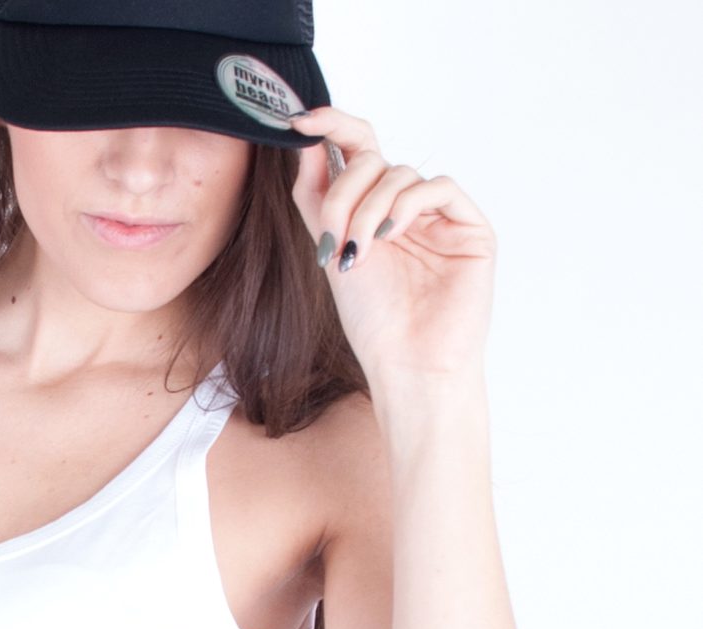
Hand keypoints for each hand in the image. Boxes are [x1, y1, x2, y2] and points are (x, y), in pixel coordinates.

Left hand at [287, 105, 496, 381]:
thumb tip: (302, 141)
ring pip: (399, 174)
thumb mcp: (331, 251)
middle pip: (373, 160)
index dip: (332, 129)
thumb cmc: (374, 322)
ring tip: (360, 253)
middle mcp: (407, 209)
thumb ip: (318, 198)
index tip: (300, 120)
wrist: (408, 367)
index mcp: (375, 213)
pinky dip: (407, 205)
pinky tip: (390, 236)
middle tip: (334, 236)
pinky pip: (437, 188)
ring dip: (369, 209)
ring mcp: (439, 217)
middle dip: (344, 193)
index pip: (358, 153)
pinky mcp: (469, 227)